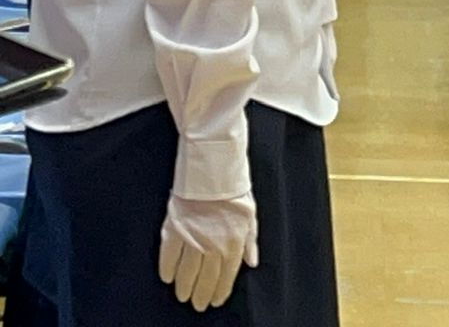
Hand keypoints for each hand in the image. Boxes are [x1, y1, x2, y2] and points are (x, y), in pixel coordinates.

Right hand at [158, 192, 257, 313]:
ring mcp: (192, 239)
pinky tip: (167, 278)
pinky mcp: (174, 230)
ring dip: (184, 286)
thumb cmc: (235, 193)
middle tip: (198, 305)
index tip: (215, 301)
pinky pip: (168, 255)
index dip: (220, 290)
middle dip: (202, 294)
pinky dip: (167, 268)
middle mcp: (212, 245)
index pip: (226, 275)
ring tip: (183, 296)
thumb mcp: (250, 217)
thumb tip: (251, 262)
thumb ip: (250, 242)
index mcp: (233, 242)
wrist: (212, 172)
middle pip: (206, 277)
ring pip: (187, 271)